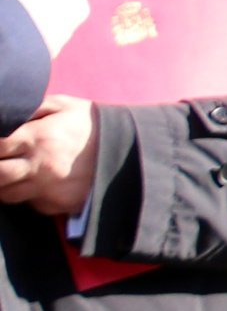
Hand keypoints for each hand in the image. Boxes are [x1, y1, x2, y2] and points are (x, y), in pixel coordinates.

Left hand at [0, 96, 96, 218]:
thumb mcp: (62, 106)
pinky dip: (31, 195)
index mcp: (37, 138)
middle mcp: (40, 166)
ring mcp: (49, 188)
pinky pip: (33, 204)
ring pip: (8, 195)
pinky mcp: (60, 204)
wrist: (131, 148)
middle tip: (3, 162)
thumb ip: (30, 108)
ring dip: (6, 185)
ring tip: (16, 172)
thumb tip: (5, 115)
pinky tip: (40, 183)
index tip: (0, 145)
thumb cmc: (90, 124)